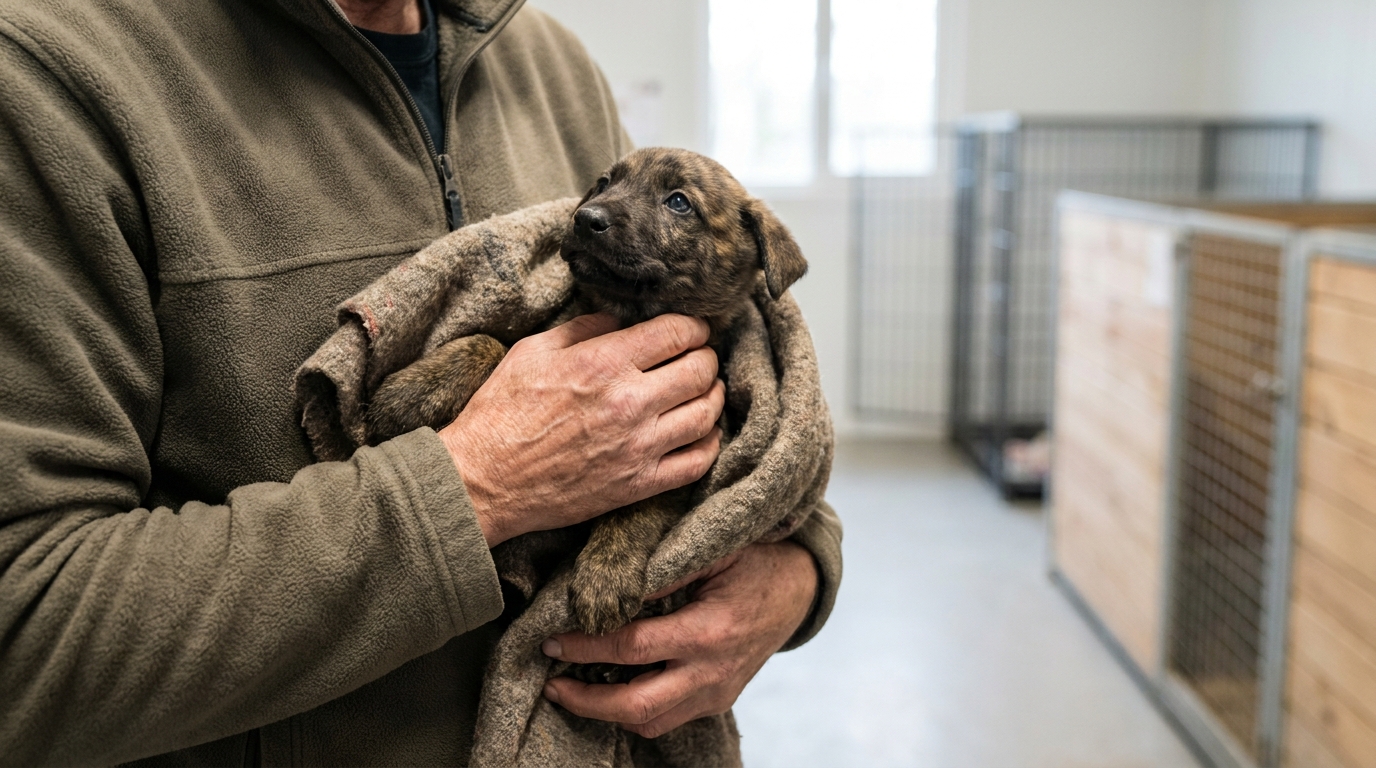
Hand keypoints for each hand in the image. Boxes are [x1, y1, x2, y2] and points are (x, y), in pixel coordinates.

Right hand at [440, 313, 724, 546]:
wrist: (483, 481)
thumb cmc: (500, 413)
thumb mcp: (531, 351)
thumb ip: (582, 329)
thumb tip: (620, 319)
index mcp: (602, 363)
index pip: (676, 333)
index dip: (694, 325)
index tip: (694, 328)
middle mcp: (629, 402)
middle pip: (701, 370)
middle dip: (707, 357)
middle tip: (700, 356)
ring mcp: (638, 447)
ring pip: (707, 414)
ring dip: (714, 396)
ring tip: (707, 390)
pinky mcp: (638, 485)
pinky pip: (697, 463)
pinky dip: (710, 443)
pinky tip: (703, 432)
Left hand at [540, 541, 817, 737]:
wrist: (798, 588)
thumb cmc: (752, 559)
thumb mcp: (712, 550)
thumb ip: (664, 568)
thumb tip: (605, 585)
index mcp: (709, 631)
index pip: (632, 648)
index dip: (585, 646)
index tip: (552, 638)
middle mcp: (712, 672)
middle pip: (636, 707)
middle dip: (586, 701)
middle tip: (551, 681)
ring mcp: (716, 693)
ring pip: (650, 723)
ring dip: (605, 713)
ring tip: (571, 690)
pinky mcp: (716, 701)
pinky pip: (667, 719)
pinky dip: (633, 710)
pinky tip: (609, 688)